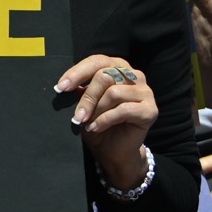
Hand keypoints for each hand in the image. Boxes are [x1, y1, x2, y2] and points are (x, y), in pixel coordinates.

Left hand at [57, 55, 157, 185]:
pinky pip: (123, 110)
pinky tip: (96, 127)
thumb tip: (64, 84)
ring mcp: (145, 92)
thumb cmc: (97, 121)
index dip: (77, 73)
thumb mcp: (85, 103)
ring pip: (113, 93)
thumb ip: (79, 90)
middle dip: (86, 98)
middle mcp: (134, 75)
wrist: (113, 149)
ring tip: (88, 122)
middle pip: (104, 76)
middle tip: (76, 115)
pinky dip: (105, 120)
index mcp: (117, 67)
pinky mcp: (150, 110)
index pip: (96, 62)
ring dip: (96, 110)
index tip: (60, 88)